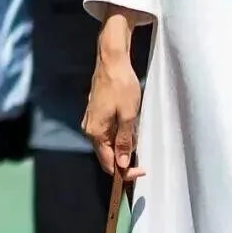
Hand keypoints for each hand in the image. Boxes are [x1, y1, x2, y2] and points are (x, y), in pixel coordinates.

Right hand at [82, 13, 144, 177]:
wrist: (112, 61)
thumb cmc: (121, 86)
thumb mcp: (128, 116)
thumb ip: (125, 141)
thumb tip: (122, 163)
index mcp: (96, 133)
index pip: (109, 163)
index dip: (124, 171)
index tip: (141, 170)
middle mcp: (90, 129)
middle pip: (107, 154)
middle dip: (124, 158)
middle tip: (141, 155)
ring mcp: (91, 120)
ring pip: (108, 142)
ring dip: (123, 144)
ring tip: (137, 135)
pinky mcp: (96, 113)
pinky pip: (108, 131)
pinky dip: (120, 134)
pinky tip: (130, 126)